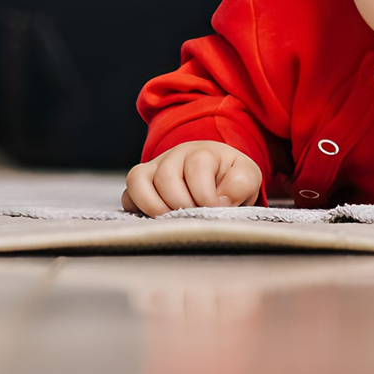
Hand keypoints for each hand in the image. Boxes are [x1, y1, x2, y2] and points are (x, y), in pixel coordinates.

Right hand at [125, 141, 263, 214]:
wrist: (215, 174)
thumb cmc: (229, 178)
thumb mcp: (246, 177)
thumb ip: (240, 184)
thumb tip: (220, 202)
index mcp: (202, 152)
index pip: (197, 166)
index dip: (207, 195)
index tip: (216, 211)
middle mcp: (173, 156)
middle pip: (166, 176)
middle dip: (182, 204)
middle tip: (196, 218)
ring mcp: (153, 170)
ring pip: (138, 182)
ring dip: (156, 208)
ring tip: (175, 221)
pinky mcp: (139, 188)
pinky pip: (127, 196)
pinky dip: (138, 211)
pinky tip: (158, 222)